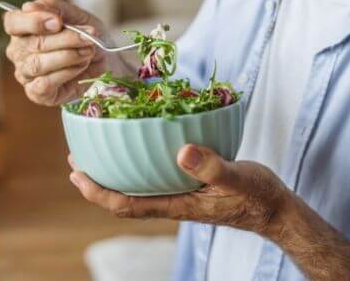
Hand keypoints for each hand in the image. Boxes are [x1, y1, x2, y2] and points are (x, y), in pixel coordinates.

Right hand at [2, 0, 127, 105]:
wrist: (103, 60)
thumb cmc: (85, 34)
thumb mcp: (76, 14)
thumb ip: (54, 7)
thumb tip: (29, 6)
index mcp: (22, 27)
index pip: (13, 22)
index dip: (33, 21)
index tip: (58, 22)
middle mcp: (18, 50)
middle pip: (33, 43)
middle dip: (65, 39)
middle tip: (88, 37)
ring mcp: (25, 73)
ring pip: (38, 64)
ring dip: (69, 56)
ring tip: (88, 51)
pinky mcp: (36, 92)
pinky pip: (45, 83)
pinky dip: (67, 73)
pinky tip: (80, 66)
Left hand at [69, 145, 349, 280]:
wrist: (274, 208)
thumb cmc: (256, 197)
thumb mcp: (236, 178)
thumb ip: (211, 166)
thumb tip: (181, 152)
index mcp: (176, 205)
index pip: (126, 205)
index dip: (97, 192)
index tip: (77, 174)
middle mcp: (172, 201)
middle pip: (122, 198)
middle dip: (96, 180)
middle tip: (75, 157)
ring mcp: (179, 193)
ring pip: (137, 186)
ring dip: (114, 171)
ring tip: (98, 148)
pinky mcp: (189, 183)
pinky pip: (154, 175)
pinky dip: (139, 161)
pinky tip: (140, 142)